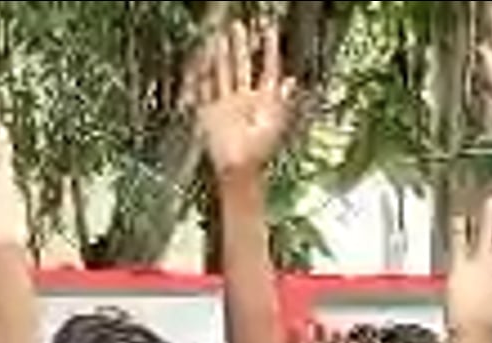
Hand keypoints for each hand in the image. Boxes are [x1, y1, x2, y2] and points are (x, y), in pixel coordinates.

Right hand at [188, 21, 294, 176]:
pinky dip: (202, 73)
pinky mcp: (210, 111)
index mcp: (263, 100)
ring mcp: (226, 104)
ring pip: (223, 73)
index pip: (267, 69)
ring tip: (219, 36)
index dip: (269, 50)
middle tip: (238, 26)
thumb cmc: (259, 150)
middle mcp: (244, 99)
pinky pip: (205, 88)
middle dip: (240, 46)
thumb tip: (290, 79)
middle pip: (242, 66)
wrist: (237, 167)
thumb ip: (281, 99)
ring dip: (221, 55)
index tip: (269, 30)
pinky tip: (201, 59)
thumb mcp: (274, 122)